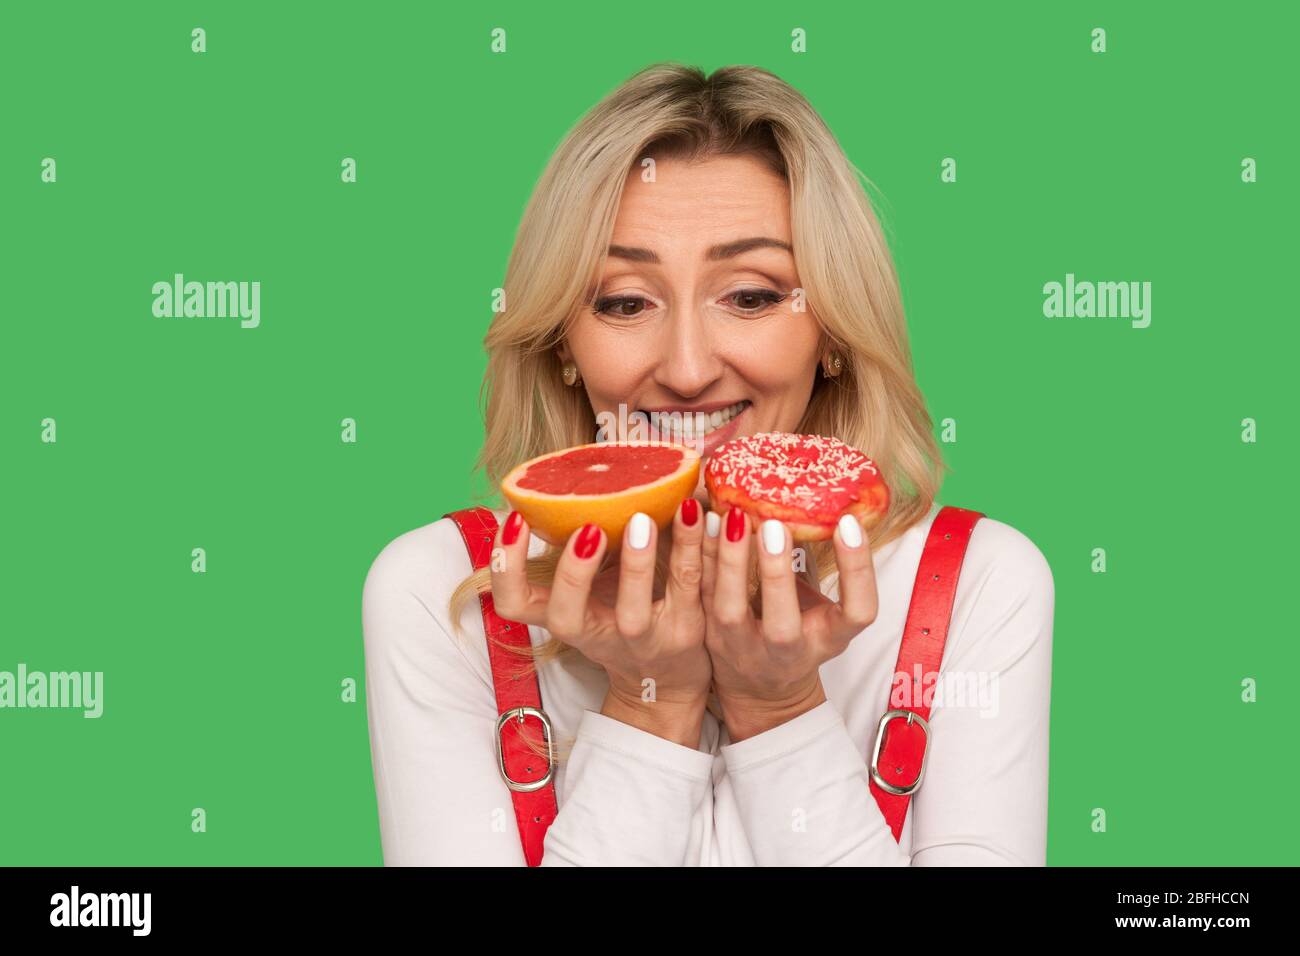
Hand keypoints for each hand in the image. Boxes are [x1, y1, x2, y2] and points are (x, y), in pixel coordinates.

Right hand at [489, 499, 711, 746]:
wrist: (667, 678)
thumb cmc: (619, 614)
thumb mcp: (590, 591)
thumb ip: (579, 547)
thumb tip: (572, 474)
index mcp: (563, 616)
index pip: (513, 603)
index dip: (506, 567)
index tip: (517, 518)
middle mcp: (595, 633)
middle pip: (565, 616)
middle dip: (572, 573)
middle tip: (587, 529)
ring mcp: (641, 639)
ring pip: (634, 612)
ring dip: (636, 563)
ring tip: (642, 518)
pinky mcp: (685, 633)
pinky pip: (688, 587)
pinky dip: (691, 547)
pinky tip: (693, 512)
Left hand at [701, 508, 879, 741]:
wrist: (763, 689)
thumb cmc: (800, 630)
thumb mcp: (821, 608)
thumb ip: (814, 563)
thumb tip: (814, 494)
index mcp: (830, 638)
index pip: (858, 612)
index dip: (857, 570)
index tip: (848, 524)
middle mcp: (788, 650)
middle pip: (782, 624)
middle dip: (776, 574)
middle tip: (774, 525)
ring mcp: (745, 649)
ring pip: (730, 612)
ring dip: (729, 561)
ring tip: (731, 516)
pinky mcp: (712, 639)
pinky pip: (702, 597)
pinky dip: (702, 558)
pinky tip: (705, 522)